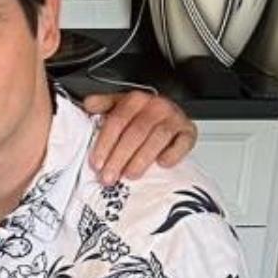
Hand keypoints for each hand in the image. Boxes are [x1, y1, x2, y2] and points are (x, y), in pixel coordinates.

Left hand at [81, 91, 195, 183]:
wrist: (169, 115)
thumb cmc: (140, 116)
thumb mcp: (119, 107)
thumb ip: (103, 106)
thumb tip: (88, 104)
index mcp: (135, 100)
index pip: (117, 121)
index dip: (106, 143)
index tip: (97, 163)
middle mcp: (156, 106)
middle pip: (136, 132)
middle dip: (119, 157)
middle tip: (109, 177)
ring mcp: (174, 118)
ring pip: (157, 138)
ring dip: (142, 159)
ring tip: (130, 175)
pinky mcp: (189, 131)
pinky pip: (183, 143)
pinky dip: (172, 154)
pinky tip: (162, 164)